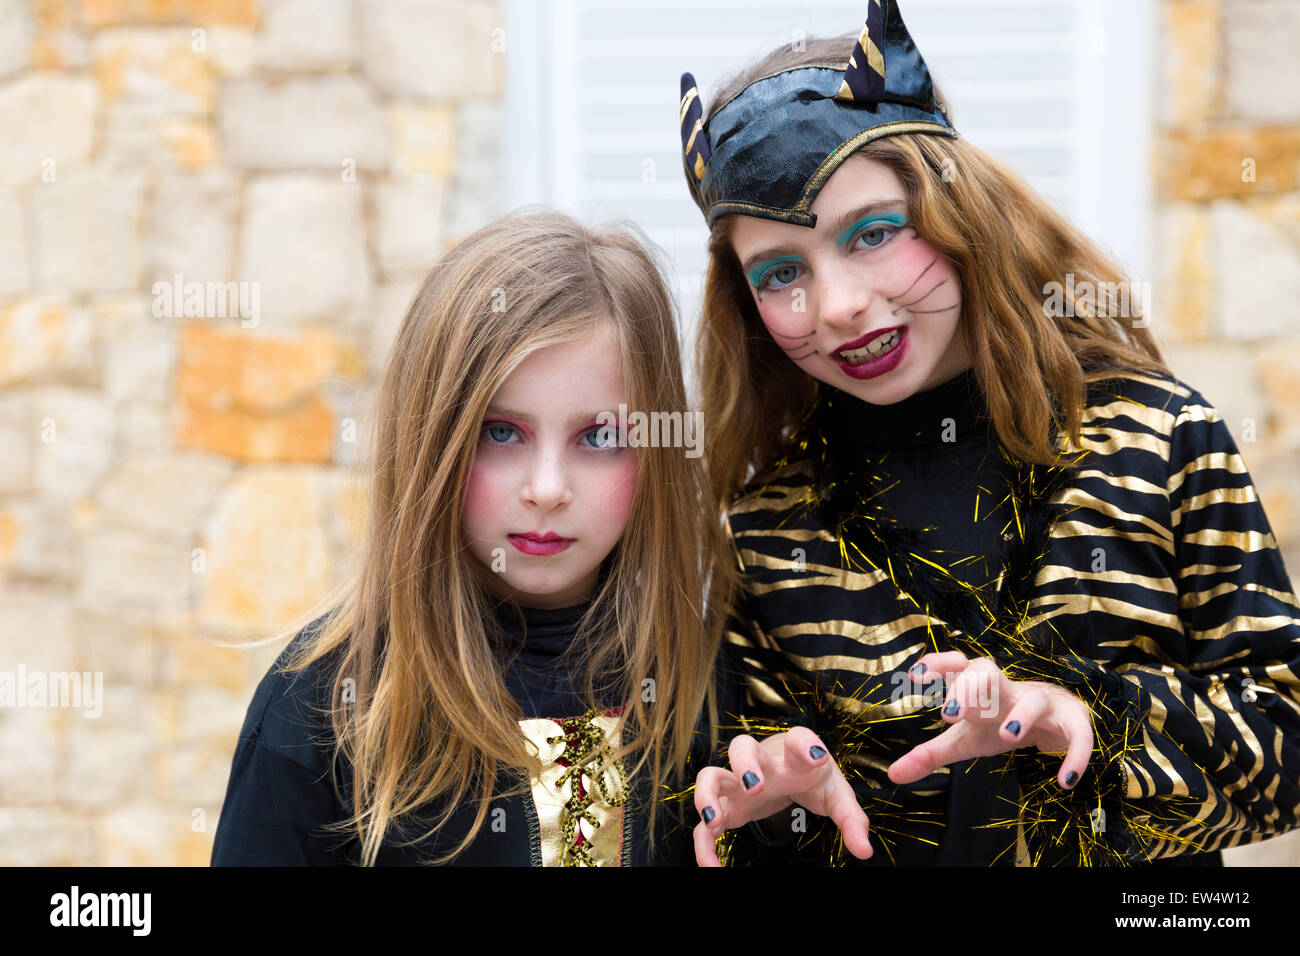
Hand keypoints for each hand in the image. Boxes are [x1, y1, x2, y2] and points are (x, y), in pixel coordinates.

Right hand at [692, 726, 872, 866]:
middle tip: (754, 788)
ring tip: (714, 820)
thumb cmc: (812, 777)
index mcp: (794, 755)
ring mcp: (738, 781)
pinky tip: (711, 865)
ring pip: (710, 776)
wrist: (788, 770)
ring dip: (707, 795)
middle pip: (742, 746)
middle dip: (745, 764)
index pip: (799, 738)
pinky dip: (704, 843)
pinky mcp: (728, 805)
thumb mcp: (836, 795)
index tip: (817, 756)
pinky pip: (706, 821)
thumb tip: (863, 851)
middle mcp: (762, 762)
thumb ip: (852, 820)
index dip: (806, 744)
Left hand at [887, 651, 1093, 789]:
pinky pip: (1076, 734)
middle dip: (971, 690)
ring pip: (1033, 699)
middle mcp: (1008, 688)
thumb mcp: (965, 739)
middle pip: (989, 676)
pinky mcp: (1071, 721)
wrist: (1054, 716)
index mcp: (978, 686)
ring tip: (1008, 737)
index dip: (938, 666)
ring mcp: (1041, 701)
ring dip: (1021, 716)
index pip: (956, 666)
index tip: (916, 675)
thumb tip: (892, 774)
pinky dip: (1073, 755)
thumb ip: (929, 754)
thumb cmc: (1000, 722)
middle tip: (949, 712)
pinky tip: (1064, 780)